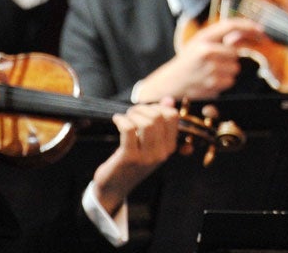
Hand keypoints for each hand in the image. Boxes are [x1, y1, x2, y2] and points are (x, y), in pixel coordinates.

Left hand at [93, 98, 178, 215]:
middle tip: (133, 112)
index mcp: (170, 147)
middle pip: (158, 117)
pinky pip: (128, 129)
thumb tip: (168, 100)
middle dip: (143, 108)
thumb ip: (161, 121)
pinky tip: (117, 120)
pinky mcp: (129, 157)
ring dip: (133, 114)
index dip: (159, 107)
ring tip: (125, 117)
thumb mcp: (151, 143)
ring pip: (146, 123)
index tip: (147, 110)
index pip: (173, 117)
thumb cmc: (132, 161)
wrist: (114, 187)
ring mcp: (146, 156)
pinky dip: (121, 120)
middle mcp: (161, 152)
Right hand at [140, 18, 263, 100]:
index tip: (260, 30)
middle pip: (236, 52)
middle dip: (230, 58)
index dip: (248, 26)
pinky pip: (230, 81)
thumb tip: (242, 35)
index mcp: (203, 38)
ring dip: (227, 71)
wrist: (169, 83)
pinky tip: (209, 80)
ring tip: (210, 71)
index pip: (231, 25)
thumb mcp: (200, 44)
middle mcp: (207, 51)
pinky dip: (223, 82)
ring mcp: (210, 68)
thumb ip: (221, 38)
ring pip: (235, 68)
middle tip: (214, 61)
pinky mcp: (212, 84)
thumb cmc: (188, 62)